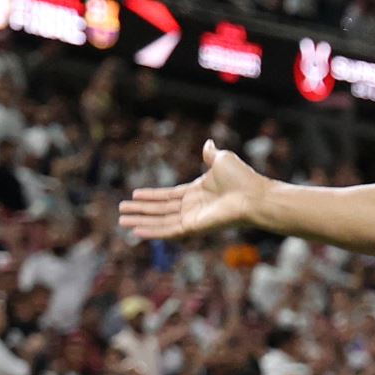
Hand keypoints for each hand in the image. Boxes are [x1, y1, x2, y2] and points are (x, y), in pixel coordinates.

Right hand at [118, 140, 267, 239]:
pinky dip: (152, 231)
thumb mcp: (222, 159)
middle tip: (121, 211)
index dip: (151, 196)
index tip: (134, 195)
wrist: (253, 195)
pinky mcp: (193, 228)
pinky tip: (136, 231)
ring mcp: (192, 218)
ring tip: (122, 221)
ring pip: (160, 221)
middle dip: (140, 210)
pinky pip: (168, 230)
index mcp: (197, 191)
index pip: (168, 195)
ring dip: (140, 221)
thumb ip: (210, 154)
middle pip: (160, 209)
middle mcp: (192, 206)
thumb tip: (208, 143)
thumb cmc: (242, 178)